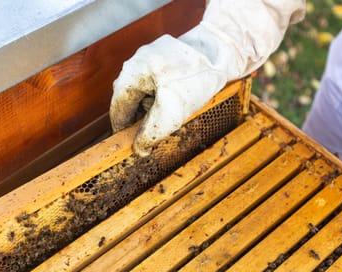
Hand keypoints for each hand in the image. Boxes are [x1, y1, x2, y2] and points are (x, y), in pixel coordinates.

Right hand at [110, 0, 304, 156]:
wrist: (223, 50)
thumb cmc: (197, 78)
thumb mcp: (172, 112)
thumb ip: (151, 133)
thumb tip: (139, 150)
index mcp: (131, 73)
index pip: (118, 109)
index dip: (124, 131)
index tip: (133, 146)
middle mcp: (135, 62)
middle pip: (130, 101)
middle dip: (143, 118)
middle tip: (159, 130)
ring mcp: (149, 57)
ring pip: (144, 92)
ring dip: (155, 107)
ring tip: (174, 110)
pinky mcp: (164, 57)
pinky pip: (156, 82)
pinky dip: (164, 95)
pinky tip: (178, 99)